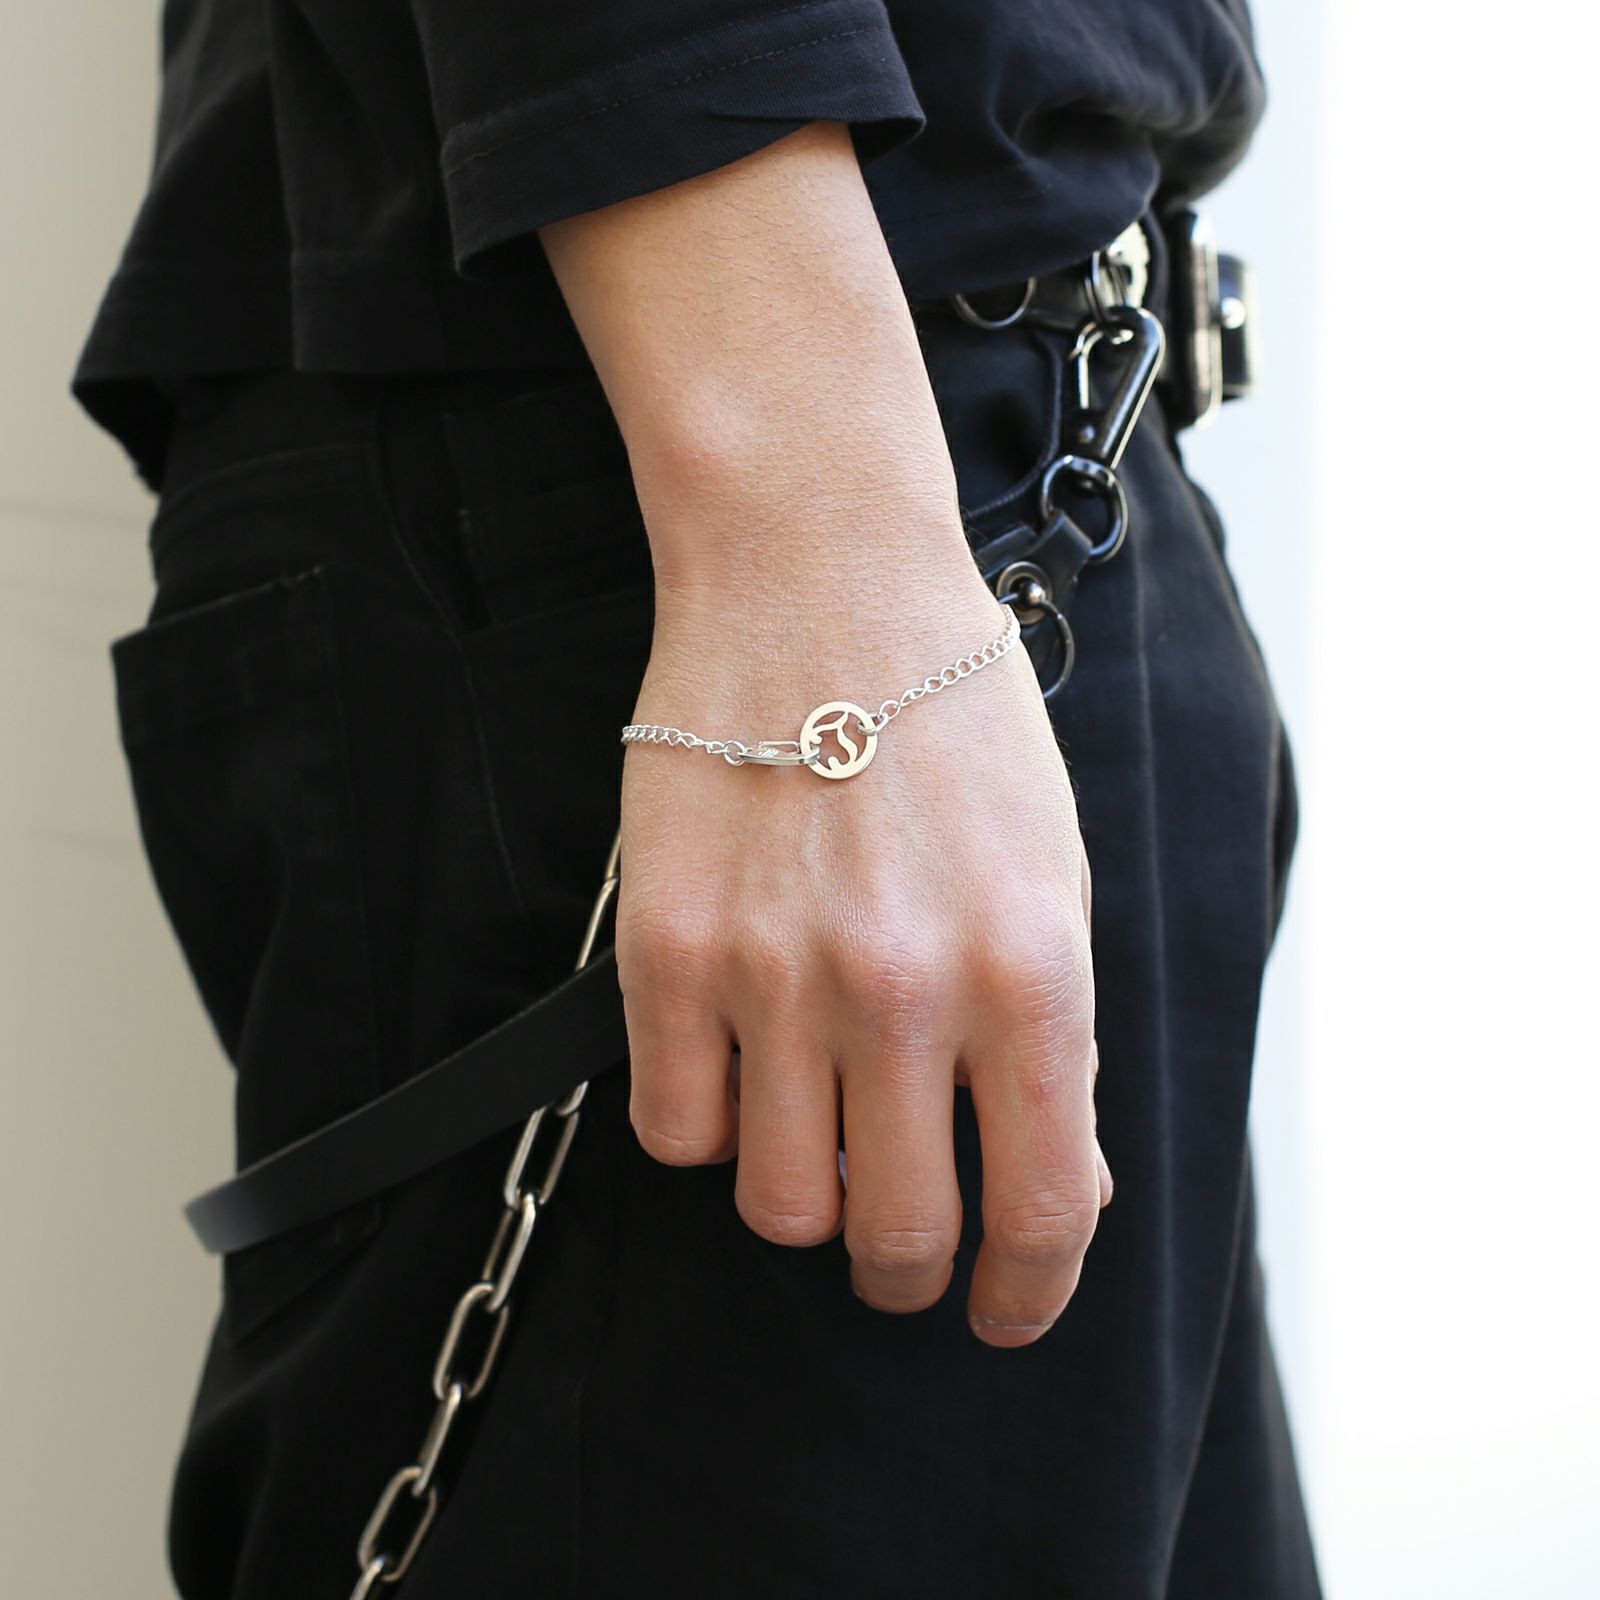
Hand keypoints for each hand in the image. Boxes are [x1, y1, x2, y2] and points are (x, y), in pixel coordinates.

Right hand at [618, 554, 1110, 1345]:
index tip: (1004, 1308)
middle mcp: (904, 989)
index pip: (1043, 1209)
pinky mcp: (667, 946)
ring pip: (776, 1205)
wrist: (821, 579)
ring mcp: (776, 973)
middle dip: (908, 1268)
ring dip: (805, 1199)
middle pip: (895, 1236)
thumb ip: (1058, 1035)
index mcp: (1031, 970)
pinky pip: (673, 1129)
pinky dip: (708, 1125)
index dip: (1028, 1290)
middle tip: (902, 1241)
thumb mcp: (1053, 870)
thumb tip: (1062, 1176)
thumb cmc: (954, 715)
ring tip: (815, 1137)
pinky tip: (735, 1067)